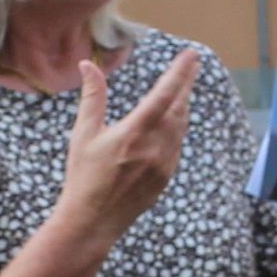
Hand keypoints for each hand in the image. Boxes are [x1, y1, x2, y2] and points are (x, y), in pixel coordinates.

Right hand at [58, 49, 201, 241]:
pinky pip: (177, 146)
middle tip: (193, 66)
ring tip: (186, 91)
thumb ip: (92, 97)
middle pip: (179, 108)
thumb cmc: (83, 176)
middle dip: (187, 84)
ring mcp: (163, 163)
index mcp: (134, 132)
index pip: (164, 94)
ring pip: (181, 127)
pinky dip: (178, 129)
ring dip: (184, 106)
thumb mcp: (83, 134)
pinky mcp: (165, 177)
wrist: (93, 221)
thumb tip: (88, 65)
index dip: (180, 72)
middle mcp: (154, 146)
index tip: (191, 55)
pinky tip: (175, 124)